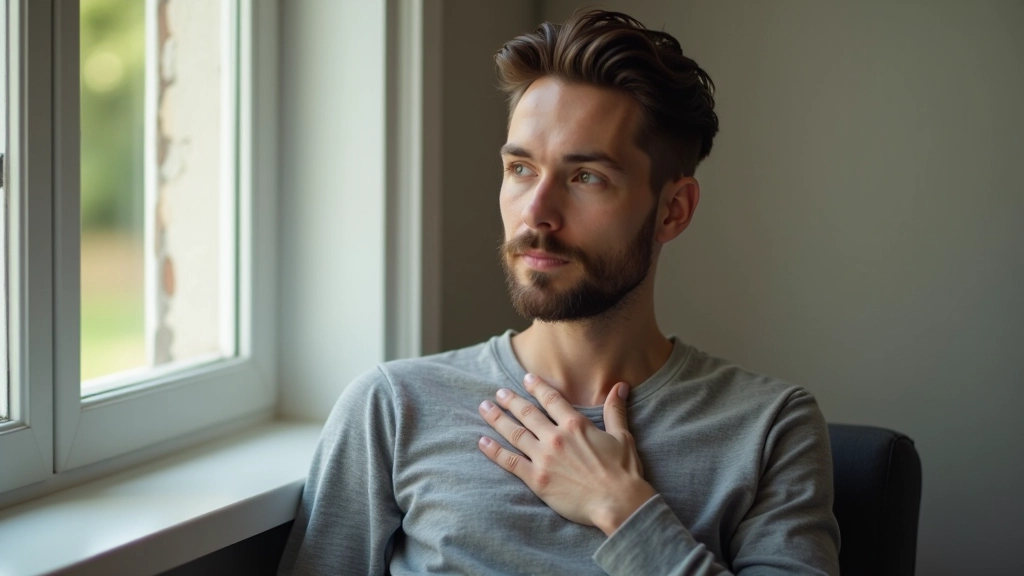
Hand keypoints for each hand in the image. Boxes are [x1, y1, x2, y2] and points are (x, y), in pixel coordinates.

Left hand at [477, 373, 656, 535]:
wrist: (618, 503)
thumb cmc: (623, 472)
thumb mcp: (622, 436)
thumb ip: (615, 410)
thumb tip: (620, 386)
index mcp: (575, 425)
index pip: (551, 399)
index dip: (537, 387)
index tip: (526, 378)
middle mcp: (556, 437)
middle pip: (527, 413)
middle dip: (511, 401)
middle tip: (499, 393)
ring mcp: (544, 458)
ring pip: (514, 433)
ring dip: (497, 419)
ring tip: (485, 409)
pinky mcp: (537, 479)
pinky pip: (510, 462)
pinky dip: (494, 451)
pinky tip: (482, 442)